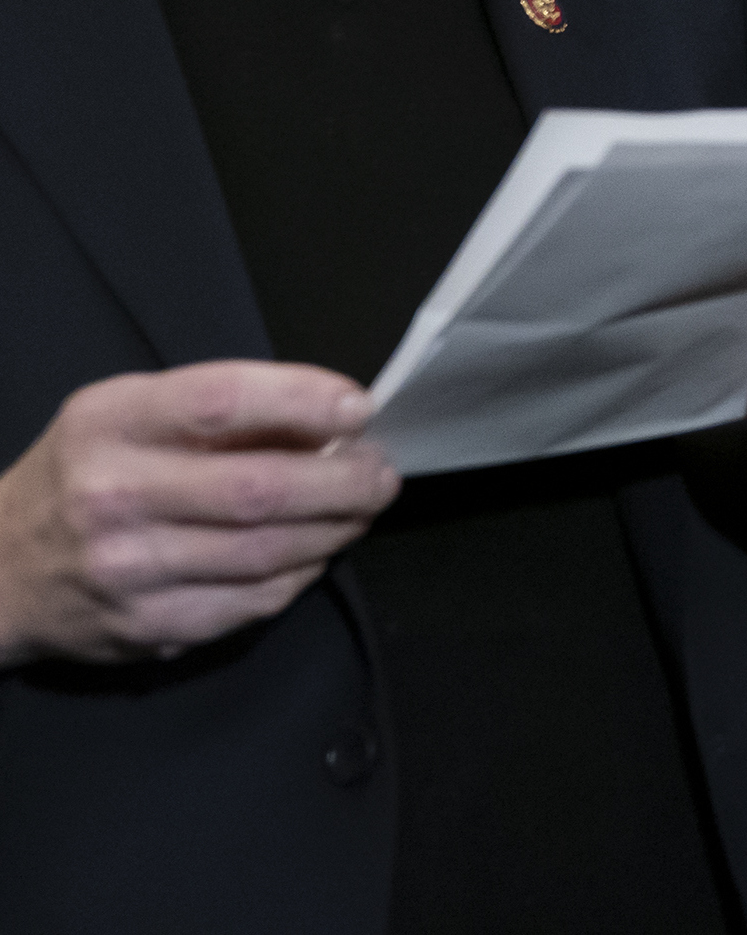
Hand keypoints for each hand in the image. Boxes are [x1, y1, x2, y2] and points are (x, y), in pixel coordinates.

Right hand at [0, 363, 397, 668]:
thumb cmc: (82, 472)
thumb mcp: (126, 412)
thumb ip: (217, 408)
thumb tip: (328, 419)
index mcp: (110, 424)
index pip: (221, 402)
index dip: (304, 402)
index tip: (359, 409)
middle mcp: (113, 497)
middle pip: (259, 490)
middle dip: (344, 481)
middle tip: (381, 473)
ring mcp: (128, 572)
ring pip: (267, 553)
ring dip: (335, 529)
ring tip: (360, 507)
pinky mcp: (146, 629)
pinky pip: (252, 603)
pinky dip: (300, 575)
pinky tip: (314, 551)